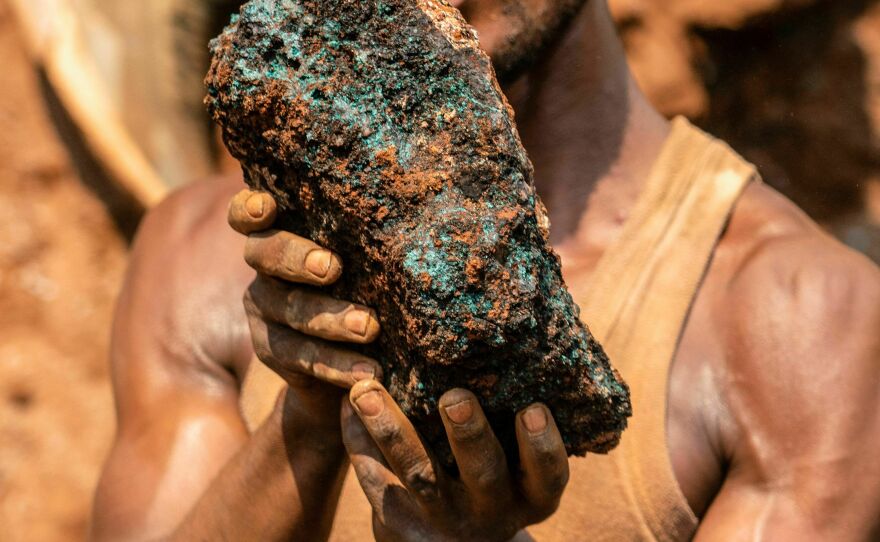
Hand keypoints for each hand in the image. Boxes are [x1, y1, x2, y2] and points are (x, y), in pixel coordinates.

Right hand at [228, 189, 382, 389]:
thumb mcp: (359, 257)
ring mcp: (265, 313)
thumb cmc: (362, 281)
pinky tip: (368, 373)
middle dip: (297, 259)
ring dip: (331, 319)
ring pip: (291, 311)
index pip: (247, 216)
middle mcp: (264, 271)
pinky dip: (339, 365)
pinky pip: (304, 358)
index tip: (267, 208)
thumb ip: (363, 235)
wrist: (345, 355)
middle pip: (265, 255)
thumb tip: (413, 201)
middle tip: (333, 268)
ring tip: (369, 328)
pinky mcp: (274, 353)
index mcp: (280, 234)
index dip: (249, 209)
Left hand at [341, 380, 569, 541]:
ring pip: (418, 475)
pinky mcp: (398, 523)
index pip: (548, 476)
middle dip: (469, 434)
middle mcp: (491, 512)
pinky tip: (348, 401)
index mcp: (532, 496)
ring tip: (367, 391)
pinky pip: (375, 479)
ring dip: (393, 430)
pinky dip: (359, 438)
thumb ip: (522, 424)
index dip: (542, 446)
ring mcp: (443, 521)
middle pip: (483, 474)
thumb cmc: (497, 479)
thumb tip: (522, 340)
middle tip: (455, 397)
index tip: (533, 408)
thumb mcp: (521, 469)